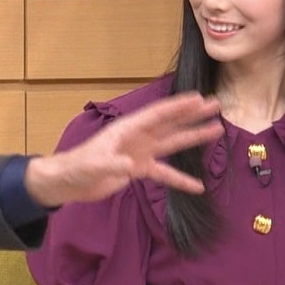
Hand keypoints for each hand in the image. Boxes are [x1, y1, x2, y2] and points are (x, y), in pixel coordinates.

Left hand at [24, 92, 221, 206]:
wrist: (68, 182)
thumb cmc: (77, 167)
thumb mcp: (93, 165)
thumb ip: (111, 164)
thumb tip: (130, 166)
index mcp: (128, 128)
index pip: (157, 114)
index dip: (178, 106)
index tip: (199, 98)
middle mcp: (138, 137)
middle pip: (170, 123)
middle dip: (192, 115)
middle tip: (216, 105)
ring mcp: (140, 153)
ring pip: (172, 143)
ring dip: (193, 137)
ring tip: (216, 130)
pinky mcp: (138, 169)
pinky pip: (164, 173)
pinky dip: (180, 179)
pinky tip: (197, 186)